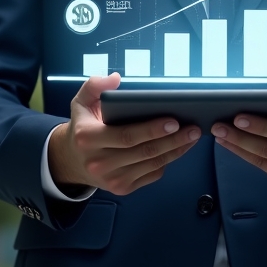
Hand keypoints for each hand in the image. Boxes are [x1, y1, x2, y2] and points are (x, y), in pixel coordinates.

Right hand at [47, 73, 200, 196]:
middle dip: (173, 140)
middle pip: (144, 152)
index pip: (126, 136)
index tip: (173, 120)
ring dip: (176, 151)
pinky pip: (152, 174)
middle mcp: (99, 162)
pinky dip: (168, 161)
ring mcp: (112, 179)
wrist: (72, 160)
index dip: (152, 130)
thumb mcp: (81, 101)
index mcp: (88, 139)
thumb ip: (94, 86)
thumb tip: (115, 78)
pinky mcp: (123, 188)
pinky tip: (179, 148)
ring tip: (192, 136)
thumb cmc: (83, 126)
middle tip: (193, 128)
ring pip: (152, 164)